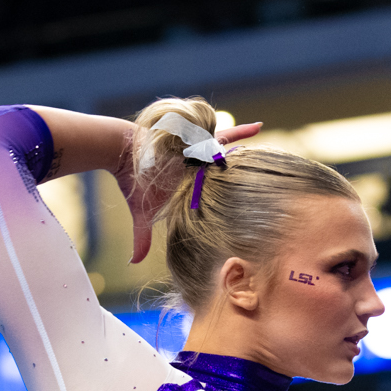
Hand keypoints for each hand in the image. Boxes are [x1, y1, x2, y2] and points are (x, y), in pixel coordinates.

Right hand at [121, 121, 261, 263]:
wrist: (123, 152)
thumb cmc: (133, 181)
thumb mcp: (141, 212)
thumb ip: (142, 236)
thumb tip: (132, 262)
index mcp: (190, 184)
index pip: (214, 192)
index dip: (230, 197)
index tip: (248, 209)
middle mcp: (197, 168)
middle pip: (225, 170)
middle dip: (243, 171)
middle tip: (267, 179)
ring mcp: (198, 153)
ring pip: (227, 151)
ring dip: (246, 145)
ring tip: (264, 137)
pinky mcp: (196, 139)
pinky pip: (222, 135)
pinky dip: (239, 132)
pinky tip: (258, 127)